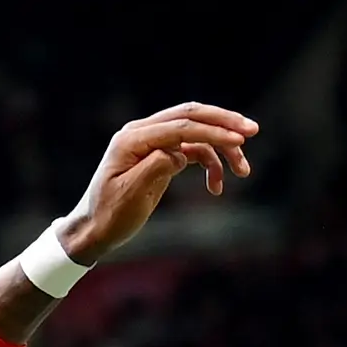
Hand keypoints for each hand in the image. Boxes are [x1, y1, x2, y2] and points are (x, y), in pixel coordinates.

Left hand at [57, 102, 258, 264]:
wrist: (94, 230)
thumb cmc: (109, 216)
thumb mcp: (130, 195)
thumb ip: (155, 167)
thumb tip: (180, 152)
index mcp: (132, 139)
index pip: (179, 126)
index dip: (212, 131)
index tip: (239, 141)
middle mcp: (142, 133)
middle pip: (191, 116)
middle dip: (224, 124)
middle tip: (252, 131)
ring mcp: (153, 142)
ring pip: (196, 134)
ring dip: (222, 149)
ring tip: (243, 171)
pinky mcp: (161, 155)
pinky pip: (192, 151)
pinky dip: (209, 164)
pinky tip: (217, 187)